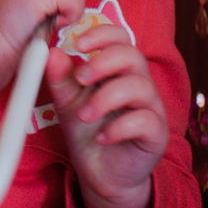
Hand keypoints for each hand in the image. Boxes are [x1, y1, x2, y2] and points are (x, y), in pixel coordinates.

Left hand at [45, 23, 167, 207]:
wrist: (100, 172)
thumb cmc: (87, 130)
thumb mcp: (67, 102)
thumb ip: (60, 78)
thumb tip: (51, 52)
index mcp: (118, 70)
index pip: (120, 37)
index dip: (102, 35)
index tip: (78, 44)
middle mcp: (138, 82)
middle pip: (133, 55)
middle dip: (103, 62)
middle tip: (80, 79)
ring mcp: (150, 107)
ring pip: (139, 86)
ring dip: (106, 98)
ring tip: (84, 115)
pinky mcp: (156, 133)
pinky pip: (144, 121)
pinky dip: (118, 127)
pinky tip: (101, 138)